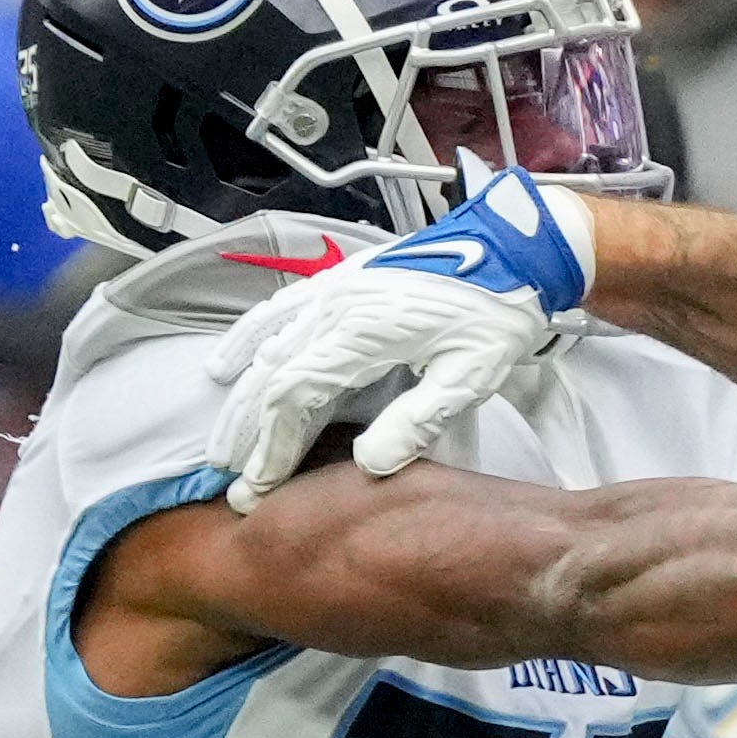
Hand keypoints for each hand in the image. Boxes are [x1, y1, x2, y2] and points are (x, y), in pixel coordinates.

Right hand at [203, 174, 595, 503]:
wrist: (512, 249)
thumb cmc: (495, 313)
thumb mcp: (469, 376)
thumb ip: (419, 421)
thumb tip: (368, 464)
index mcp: (364, 330)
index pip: (296, 394)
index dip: (274, 445)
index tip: (261, 488)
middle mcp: (337, 305)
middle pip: (272, 375)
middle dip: (249, 432)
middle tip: (235, 482)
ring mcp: (334, 288)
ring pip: (269, 346)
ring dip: (242, 396)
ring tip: (224, 443)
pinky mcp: (341, 280)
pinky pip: (280, 309)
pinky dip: (248, 336)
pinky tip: (228, 362)